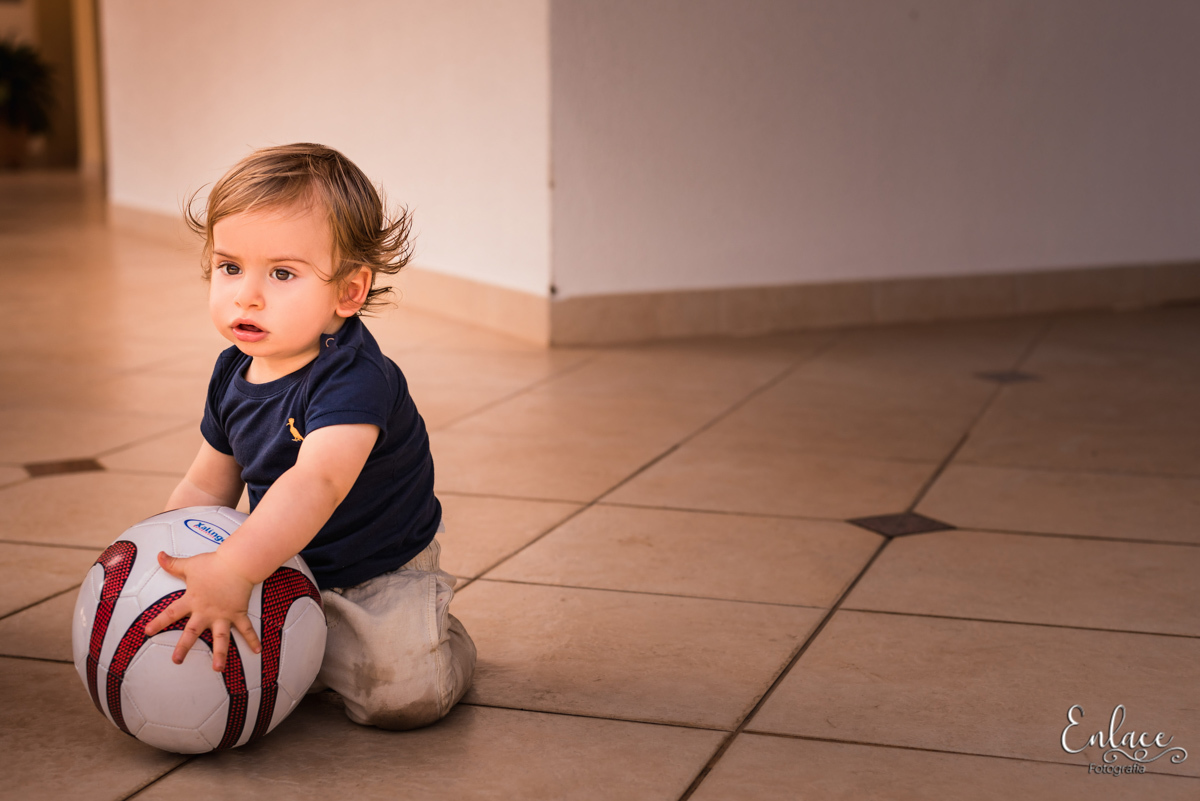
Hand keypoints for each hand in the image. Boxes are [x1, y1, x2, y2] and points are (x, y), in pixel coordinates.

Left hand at [143, 551, 261, 670]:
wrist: (237, 563)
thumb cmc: (214, 563)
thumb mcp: (190, 564)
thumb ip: (173, 564)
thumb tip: (159, 555)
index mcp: (192, 600)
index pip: (171, 613)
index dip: (158, 622)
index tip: (147, 632)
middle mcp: (206, 612)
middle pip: (192, 632)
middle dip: (184, 647)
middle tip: (177, 660)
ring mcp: (223, 615)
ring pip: (221, 638)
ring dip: (221, 654)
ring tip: (218, 668)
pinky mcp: (238, 613)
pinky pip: (246, 629)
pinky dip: (253, 639)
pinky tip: (257, 651)